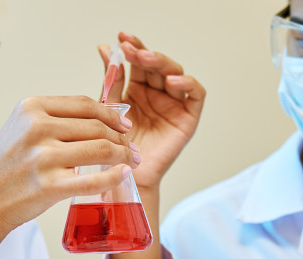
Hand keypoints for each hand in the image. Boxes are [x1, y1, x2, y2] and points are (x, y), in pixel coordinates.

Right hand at [0, 96, 139, 253]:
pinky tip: (123, 175)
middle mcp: (37, 128)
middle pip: (96, 126)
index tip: (124, 124)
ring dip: (123, 155)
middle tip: (132, 148)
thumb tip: (98, 118)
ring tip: (131, 162)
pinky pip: (93, 180)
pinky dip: (114, 177)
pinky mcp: (50, 186)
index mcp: (31, 108)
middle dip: (121, 137)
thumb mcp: (21, 128)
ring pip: (100, 149)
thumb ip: (53, 120)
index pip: (84, 104)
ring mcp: (43, 158)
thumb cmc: (5, 166)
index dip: (111, 114)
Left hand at [99, 32, 204, 192]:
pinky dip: (187, 84)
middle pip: (157, 65)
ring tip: (146, 59)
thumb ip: (111, 80)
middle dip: (144, 53)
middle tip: (131, 48)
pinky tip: (172, 81)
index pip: (138, 62)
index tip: (121, 38)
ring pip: (175, 74)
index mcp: (137, 89)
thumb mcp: (109, 108)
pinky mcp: (188, 118)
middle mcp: (157, 94)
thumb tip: (106, 48)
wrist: (126, 177)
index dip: (132, 48)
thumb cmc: (117, 148)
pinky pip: (195, 95)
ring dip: (162, 63)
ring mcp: (173, 105)